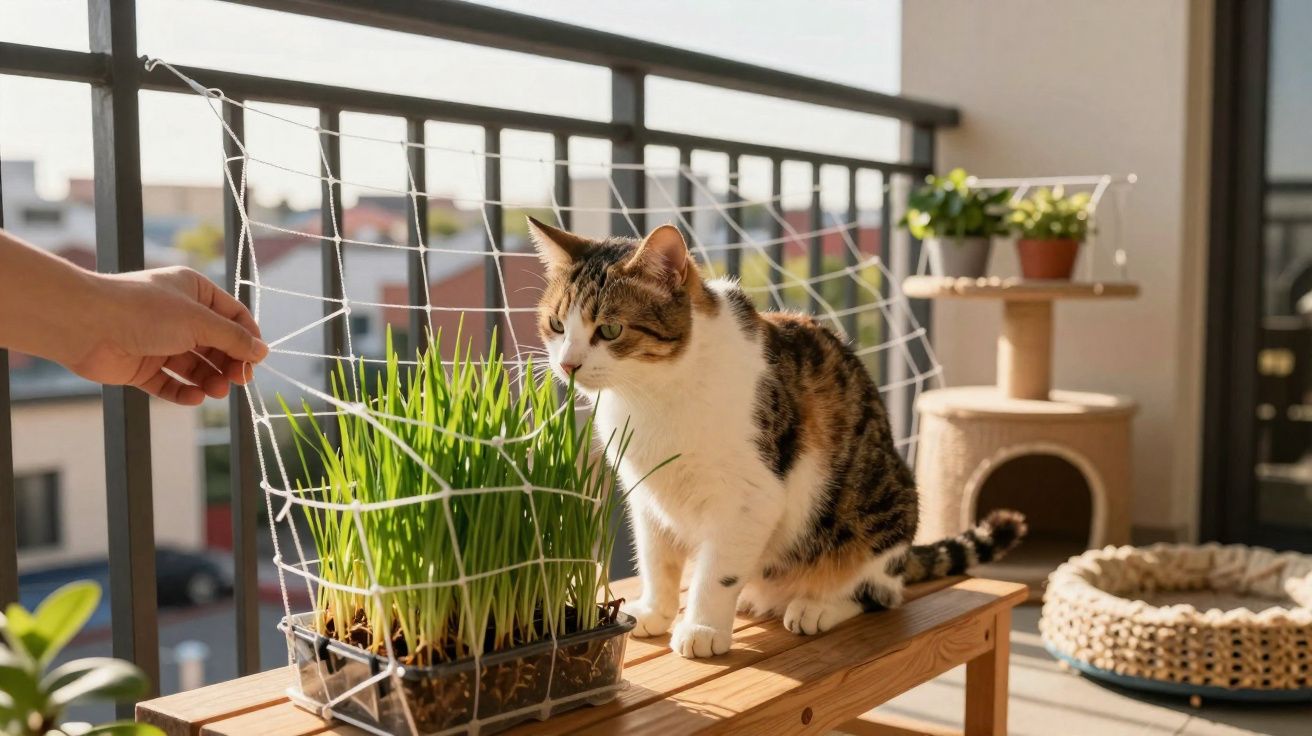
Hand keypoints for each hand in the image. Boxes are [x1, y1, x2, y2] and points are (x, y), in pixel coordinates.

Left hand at [67, 266, 268, 404]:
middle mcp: (178, 316)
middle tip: (238, 382)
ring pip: (195, 367)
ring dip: (210, 380)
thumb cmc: (143, 311)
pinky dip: (184, 393)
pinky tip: (194, 398)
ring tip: (216, 391)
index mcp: (194, 292)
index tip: (256, 361)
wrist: (85, 324)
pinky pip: (170, 383)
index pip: (233, 317)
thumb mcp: (199, 321)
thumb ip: (233, 339)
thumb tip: (262, 351)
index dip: (247, 339)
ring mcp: (159, 342)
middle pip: (216, 345)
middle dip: (228, 364)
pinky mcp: (143, 366)